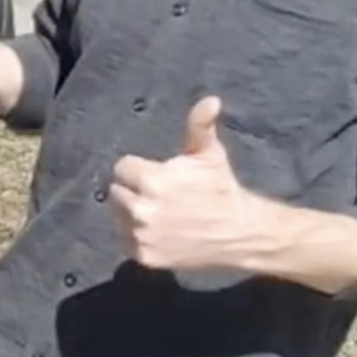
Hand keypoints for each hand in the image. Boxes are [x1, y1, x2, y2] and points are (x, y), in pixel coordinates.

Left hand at [108, 97, 263, 273]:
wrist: (239, 233)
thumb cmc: (221, 189)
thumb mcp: (210, 155)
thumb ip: (200, 125)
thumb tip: (210, 99)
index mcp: (151, 181)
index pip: (122, 168)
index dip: (138, 169)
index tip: (157, 174)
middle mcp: (141, 209)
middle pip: (117, 192)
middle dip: (134, 190)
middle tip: (160, 194)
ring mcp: (142, 235)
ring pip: (119, 216)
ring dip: (132, 212)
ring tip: (161, 212)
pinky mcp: (144, 256)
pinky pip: (127, 240)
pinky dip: (138, 236)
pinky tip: (161, 231)